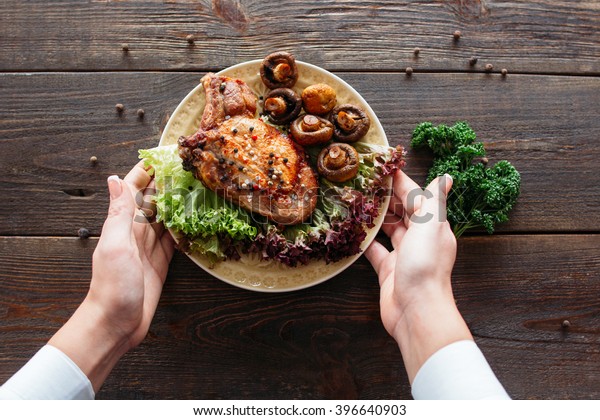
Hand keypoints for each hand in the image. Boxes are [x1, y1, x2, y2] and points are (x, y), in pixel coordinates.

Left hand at [49, 161, 174, 391]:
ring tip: (197, 187)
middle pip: (153, 201)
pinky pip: (174, 241)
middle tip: (188, 167)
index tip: (162, 154)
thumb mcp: (115, 245)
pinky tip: (195, 219)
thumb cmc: (112, 286)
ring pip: (165, 218)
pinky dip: (184, 228)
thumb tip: (113, 178)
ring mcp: (148, 249)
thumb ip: (118, 213)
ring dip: (178, 203)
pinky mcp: (160, 264)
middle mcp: (135, 233)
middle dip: (167, 183)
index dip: (146, 171)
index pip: (133, 189)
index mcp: (122, 225)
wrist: (116, 323)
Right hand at [365, 170, 471, 381]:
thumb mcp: (430, 227)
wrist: (416, 311)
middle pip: (402, 212)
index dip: (401, 182)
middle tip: (363, 182)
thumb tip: (447, 177)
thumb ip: (434, 202)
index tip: (383, 166)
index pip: (416, 198)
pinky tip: (353, 231)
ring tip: (356, 201)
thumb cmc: (425, 267)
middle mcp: (420, 239)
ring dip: (375, 217)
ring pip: (388, 230)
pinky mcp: (389, 271)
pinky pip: (376, 251)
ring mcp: (404, 256)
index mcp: (433, 227)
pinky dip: (366, 242)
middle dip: (385, 197)